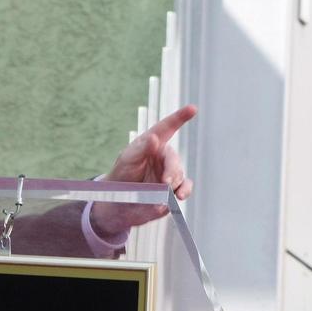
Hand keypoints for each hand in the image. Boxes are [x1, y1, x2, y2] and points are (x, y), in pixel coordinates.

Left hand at [89, 105, 196, 238]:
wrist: (119, 201)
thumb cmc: (122, 174)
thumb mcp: (128, 159)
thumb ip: (142, 149)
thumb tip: (154, 138)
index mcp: (153, 144)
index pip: (168, 127)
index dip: (180, 117)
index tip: (193, 108)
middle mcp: (163, 156)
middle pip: (174, 160)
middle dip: (171, 170)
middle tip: (165, 182)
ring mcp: (169, 172)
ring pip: (179, 175)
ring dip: (173, 184)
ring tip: (162, 192)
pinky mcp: (173, 189)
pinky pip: (185, 187)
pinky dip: (184, 191)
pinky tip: (179, 196)